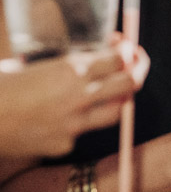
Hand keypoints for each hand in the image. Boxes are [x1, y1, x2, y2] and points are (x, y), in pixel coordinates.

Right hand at [0, 42, 145, 158]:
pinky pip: (83, 131)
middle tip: (135, 65)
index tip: (125, 47)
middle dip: (137, 71)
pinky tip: (64, 116)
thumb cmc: (1, 84)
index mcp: (72, 69)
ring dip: (118, 99)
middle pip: (130, 83)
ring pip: (116, 111)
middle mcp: (79, 96)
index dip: (127, 51)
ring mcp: (74, 123)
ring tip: (113, 91)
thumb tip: (96, 55)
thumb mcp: (35, 61)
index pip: (119, 58)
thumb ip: (68, 61)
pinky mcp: (63, 144)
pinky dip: (80, 123)